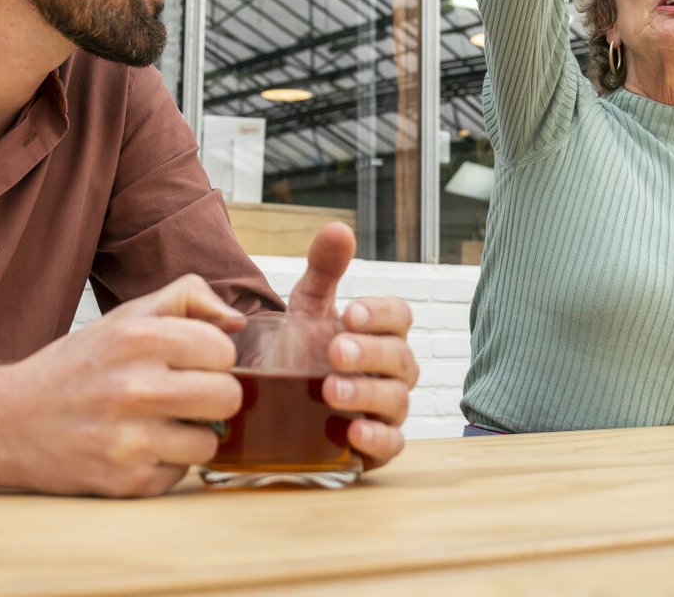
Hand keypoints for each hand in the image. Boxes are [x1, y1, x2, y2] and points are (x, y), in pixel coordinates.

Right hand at [0, 274, 247, 496]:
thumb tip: (238, 322)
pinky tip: (135, 448)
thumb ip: (186, 298)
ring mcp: (131, 440)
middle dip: (210, 396)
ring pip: (210, 442)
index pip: (224, 350)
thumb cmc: (76, 366)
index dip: (209, 357)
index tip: (186, 362)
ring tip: (157, 423)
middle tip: (181, 395)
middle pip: (228, 397)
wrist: (8, 422)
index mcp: (140, 338)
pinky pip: (180, 474)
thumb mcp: (124, 316)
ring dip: (190, 434)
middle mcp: (136, 388)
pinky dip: (164, 464)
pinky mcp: (127, 483)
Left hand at [287, 223, 418, 470]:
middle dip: (370, 353)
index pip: (399, 316)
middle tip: (334, 351)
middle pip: (400, 358)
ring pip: (397, 401)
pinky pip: (393, 446)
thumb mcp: (307, 307)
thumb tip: (339, 228)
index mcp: (381, 331)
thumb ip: (324, 269)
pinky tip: (352, 431)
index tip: (350, 313)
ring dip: (366, 394)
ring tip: (329, 391)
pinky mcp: (376, 446)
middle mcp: (391, 370)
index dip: (380, 314)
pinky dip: (378, 439)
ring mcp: (386, 409)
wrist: (273, 400)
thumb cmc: (301, 349)